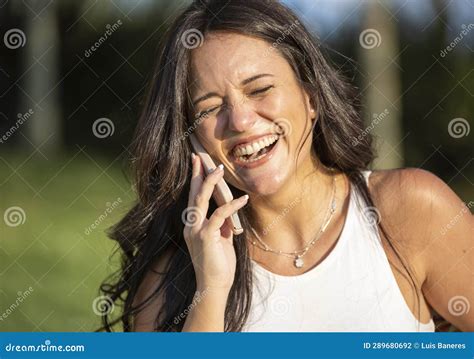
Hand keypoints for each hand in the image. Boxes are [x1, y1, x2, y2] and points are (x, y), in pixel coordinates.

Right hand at [182, 153, 248, 293]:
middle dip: (197, 174)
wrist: (214, 286)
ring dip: (210, 183)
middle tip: (199, 156)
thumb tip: (227, 215)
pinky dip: (231, 206)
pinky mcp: (206, 236)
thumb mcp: (221, 241)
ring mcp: (197, 230)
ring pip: (201, 200)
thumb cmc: (219, 265)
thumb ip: (221, 226)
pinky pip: (219, 215)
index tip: (198, 164)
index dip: (196, 181)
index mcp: (194, 226)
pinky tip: (243, 199)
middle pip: (193, 194)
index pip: (194, 198)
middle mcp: (192, 226)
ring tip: (219, 169)